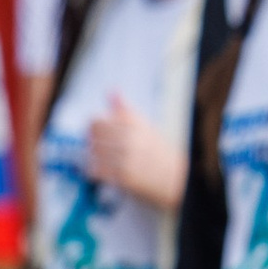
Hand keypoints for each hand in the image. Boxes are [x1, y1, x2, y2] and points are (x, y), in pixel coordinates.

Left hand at [84, 91, 183, 210]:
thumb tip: (110, 90)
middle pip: (92, 137)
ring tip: (100, 161)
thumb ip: (124, 109)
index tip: (96, 134)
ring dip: (91, 158)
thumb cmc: (158, 151)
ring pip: (93, 154)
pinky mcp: (124, 176)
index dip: (92, 128)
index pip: (96, 121)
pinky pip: (97, 171)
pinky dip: (94, 172)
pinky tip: (100, 172)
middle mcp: (129, 138)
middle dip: (90, 143)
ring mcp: (126, 157)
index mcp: (133, 123)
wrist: (177, 177)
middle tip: (96, 149)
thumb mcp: (144, 125)